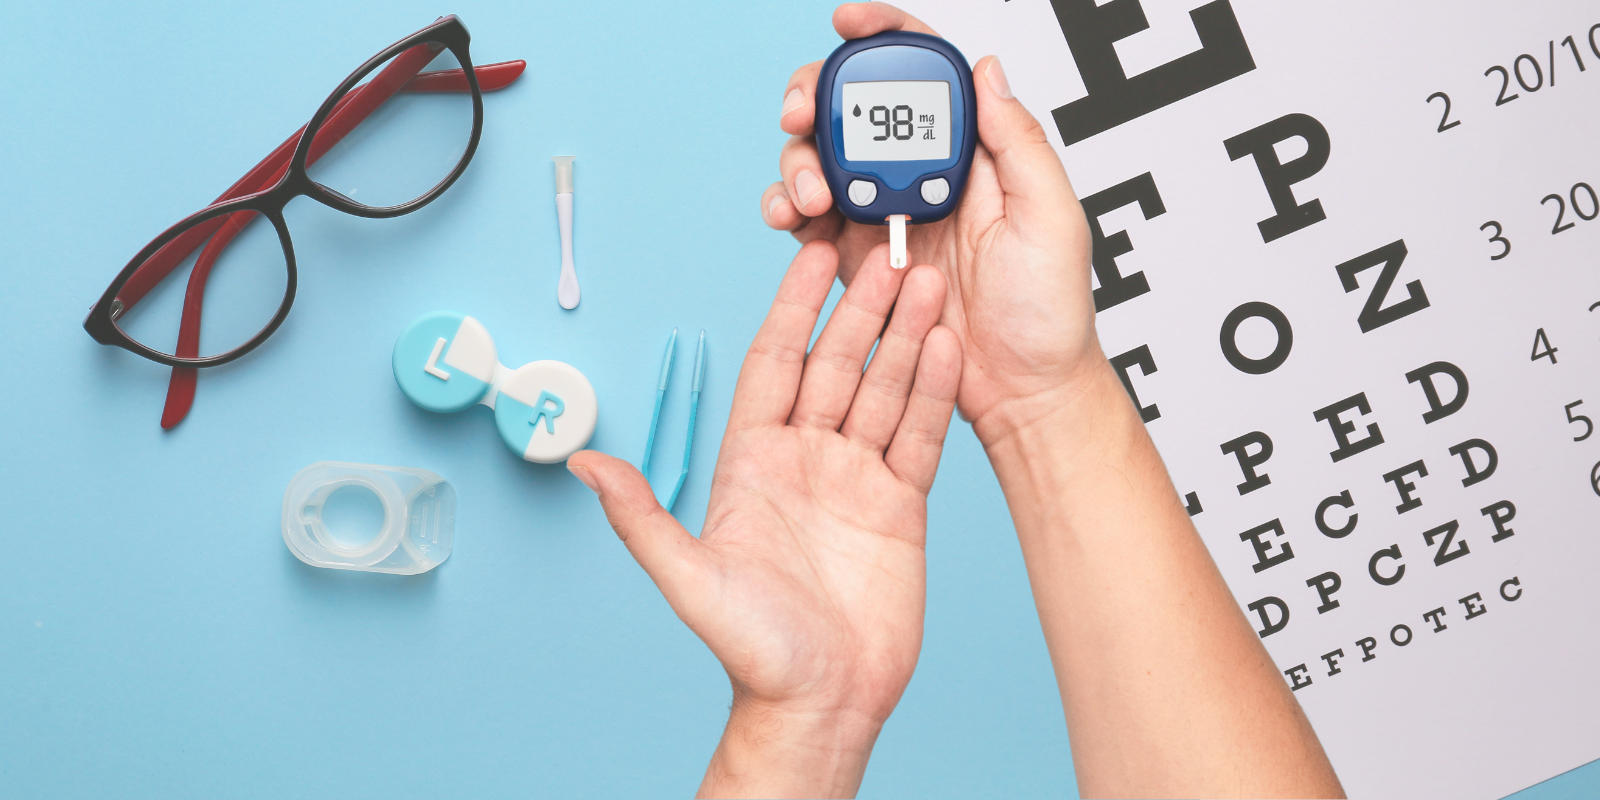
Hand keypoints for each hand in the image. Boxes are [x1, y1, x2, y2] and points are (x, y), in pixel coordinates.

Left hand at [568, 241, 960, 798]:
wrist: (821, 702)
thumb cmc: (752, 650)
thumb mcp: (689, 577)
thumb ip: (641, 517)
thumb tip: (581, 464)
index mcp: (751, 462)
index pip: (773, 364)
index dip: (792, 308)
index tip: (811, 255)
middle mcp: (804, 459)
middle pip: (836, 365)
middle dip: (860, 309)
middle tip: (887, 252)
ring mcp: (855, 478)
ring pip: (883, 391)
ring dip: (905, 339)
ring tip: (928, 286)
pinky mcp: (900, 505)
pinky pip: (918, 436)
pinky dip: (934, 393)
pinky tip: (947, 348)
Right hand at [763, 3, 1097, 444]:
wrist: (1020, 388)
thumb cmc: (1049, 313)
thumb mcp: (1052, 217)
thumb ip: (1018, 141)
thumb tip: (987, 70)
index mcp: (972, 152)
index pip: (925, 75)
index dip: (885, 38)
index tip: (850, 25)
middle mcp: (923, 174)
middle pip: (855, 109)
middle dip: (818, 97)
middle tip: (805, 113)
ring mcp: (885, 213)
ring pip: (821, 159)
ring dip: (800, 160)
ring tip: (809, 193)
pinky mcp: (855, 257)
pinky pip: (807, 220)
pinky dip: (787, 208)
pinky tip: (791, 216)